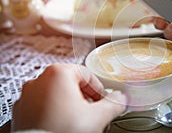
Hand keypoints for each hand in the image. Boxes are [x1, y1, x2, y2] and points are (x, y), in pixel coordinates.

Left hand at [12, 63, 126, 132]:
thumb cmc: (63, 131)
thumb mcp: (97, 117)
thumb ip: (113, 103)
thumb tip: (120, 99)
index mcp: (58, 73)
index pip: (87, 75)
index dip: (99, 90)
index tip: (103, 102)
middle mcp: (39, 80)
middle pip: (72, 86)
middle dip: (86, 101)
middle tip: (93, 115)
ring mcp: (27, 96)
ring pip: (57, 96)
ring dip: (71, 107)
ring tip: (79, 124)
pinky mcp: (20, 112)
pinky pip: (43, 107)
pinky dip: (55, 114)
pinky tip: (63, 126)